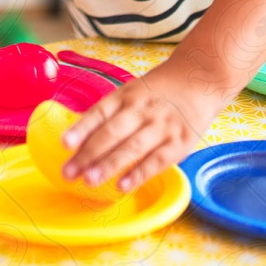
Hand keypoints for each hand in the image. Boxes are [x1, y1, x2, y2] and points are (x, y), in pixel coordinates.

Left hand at [60, 65, 216, 193]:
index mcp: (127, 95)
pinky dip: (139, 174)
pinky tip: (122, 186)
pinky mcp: (180, 142)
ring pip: (131, 148)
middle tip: (69, 172)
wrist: (200, 79)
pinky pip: (157, 161)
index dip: (81, 128)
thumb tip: (80, 134)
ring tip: (89, 181)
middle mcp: (142, 109)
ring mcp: (161, 126)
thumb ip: (111, 112)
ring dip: (109, 165)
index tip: (64, 143)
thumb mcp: (134, 91)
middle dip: (88, 154)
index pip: (100, 112)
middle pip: (112, 132)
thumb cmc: (160, 90)